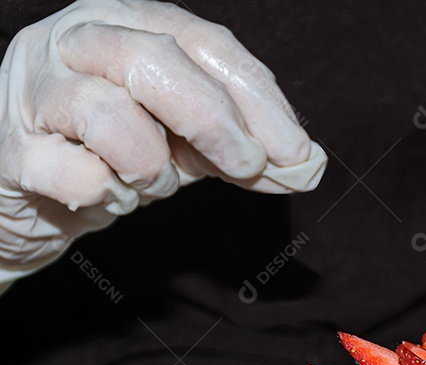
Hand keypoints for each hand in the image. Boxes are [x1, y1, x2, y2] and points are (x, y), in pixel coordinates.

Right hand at [0, 0, 327, 285]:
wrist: (28, 194)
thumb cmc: (113, 152)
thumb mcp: (187, 142)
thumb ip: (243, 147)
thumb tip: (308, 166)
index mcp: (129, 21)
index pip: (206, 43)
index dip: (259, 98)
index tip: (297, 153)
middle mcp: (76, 40)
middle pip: (154, 61)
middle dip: (216, 121)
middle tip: (251, 168)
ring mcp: (33, 89)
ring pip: (109, 113)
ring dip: (152, 165)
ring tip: (151, 183)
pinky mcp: (9, 149)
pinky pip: (74, 174)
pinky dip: (107, 194)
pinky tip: (107, 195)